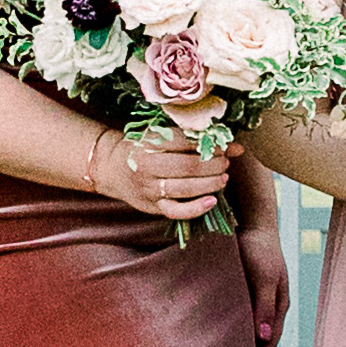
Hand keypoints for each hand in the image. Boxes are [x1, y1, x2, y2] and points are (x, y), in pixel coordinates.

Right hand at [86, 123, 232, 228]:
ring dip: (210, 183)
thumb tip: (234, 144)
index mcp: (150, 143)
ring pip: (184, 188)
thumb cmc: (142, 147)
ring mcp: (148, 189)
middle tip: (227, 161)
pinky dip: (195, 209)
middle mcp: (147, 166)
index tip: (228, 144)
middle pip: (188, 166)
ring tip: (223, 177)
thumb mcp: (160, 134)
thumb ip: (192, 137)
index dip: (211, 143)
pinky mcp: (151, 206)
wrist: (111, 167)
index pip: (186, 142)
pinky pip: (175, 211)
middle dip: (214, 164)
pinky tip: (212, 201)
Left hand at [237, 206, 290, 346]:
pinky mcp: (245, 291)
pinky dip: (231, 331)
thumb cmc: (259, 250)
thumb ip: (264, 306)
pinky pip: (239, 318)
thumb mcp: (263, 278)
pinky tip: (216, 337)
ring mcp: (258, 298)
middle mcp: (270, 306)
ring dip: (238, 346)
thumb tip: (265, 338)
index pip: (269, 344)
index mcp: (278, 306)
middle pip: (260, 341)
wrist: (253, 223)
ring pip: (248, 330)